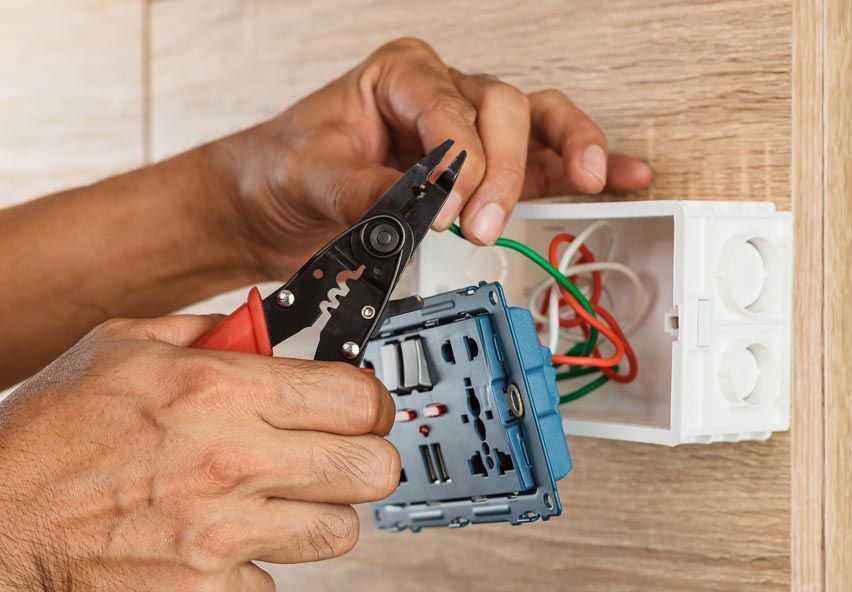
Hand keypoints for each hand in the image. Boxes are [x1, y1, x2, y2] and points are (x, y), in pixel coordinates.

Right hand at [0, 314, 397, 591]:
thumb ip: (202, 331)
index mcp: (218, 389)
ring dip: (316, 518)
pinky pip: (270, 588)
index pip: (356, 397)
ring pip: (340, 533)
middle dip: (361, 460)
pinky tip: (214, 549)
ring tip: (272, 504)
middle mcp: (232, 460)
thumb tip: (257, 332)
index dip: (367, 402)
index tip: (356, 408)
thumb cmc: (39, 439)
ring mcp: (223, 532)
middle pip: (372, 468)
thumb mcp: (117, 344)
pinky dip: (249, 574)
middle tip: (332, 458)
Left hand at [207, 36, 652, 275]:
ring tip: (597, 179)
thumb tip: (424, 210)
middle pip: (503, 112)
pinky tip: (618, 177)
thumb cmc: (284, 170)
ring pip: (535, 125)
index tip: (451, 210)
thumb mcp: (313, 177)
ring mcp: (465, 131)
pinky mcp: (476, 172)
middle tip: (486, 223)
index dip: (461, 161)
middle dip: (504, 170)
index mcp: (400, 74)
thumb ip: (367, 191)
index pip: (451, 107)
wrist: (267, 204)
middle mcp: (441, 93)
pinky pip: (539, 161)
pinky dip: (576, 169)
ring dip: (569, 153)